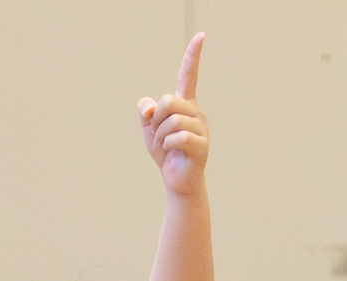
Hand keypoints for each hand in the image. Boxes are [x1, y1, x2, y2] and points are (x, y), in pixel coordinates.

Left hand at [139, 34, 209, 196]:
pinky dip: (166, 145)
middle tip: (157, 135)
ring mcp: (201, 128)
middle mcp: (196, 112)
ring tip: (163, 146)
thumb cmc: (164, 151)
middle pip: (168, 100)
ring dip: (159, 135)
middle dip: (155, 119)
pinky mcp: (201, 145)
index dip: (193, 56)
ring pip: (171, 120)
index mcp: (185, 104)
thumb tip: (151, 106)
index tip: (201, 35)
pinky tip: (170, 152)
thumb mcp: (147, 128)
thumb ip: (145, 110)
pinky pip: (177, 137)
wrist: (177, 179)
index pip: (188, 75)